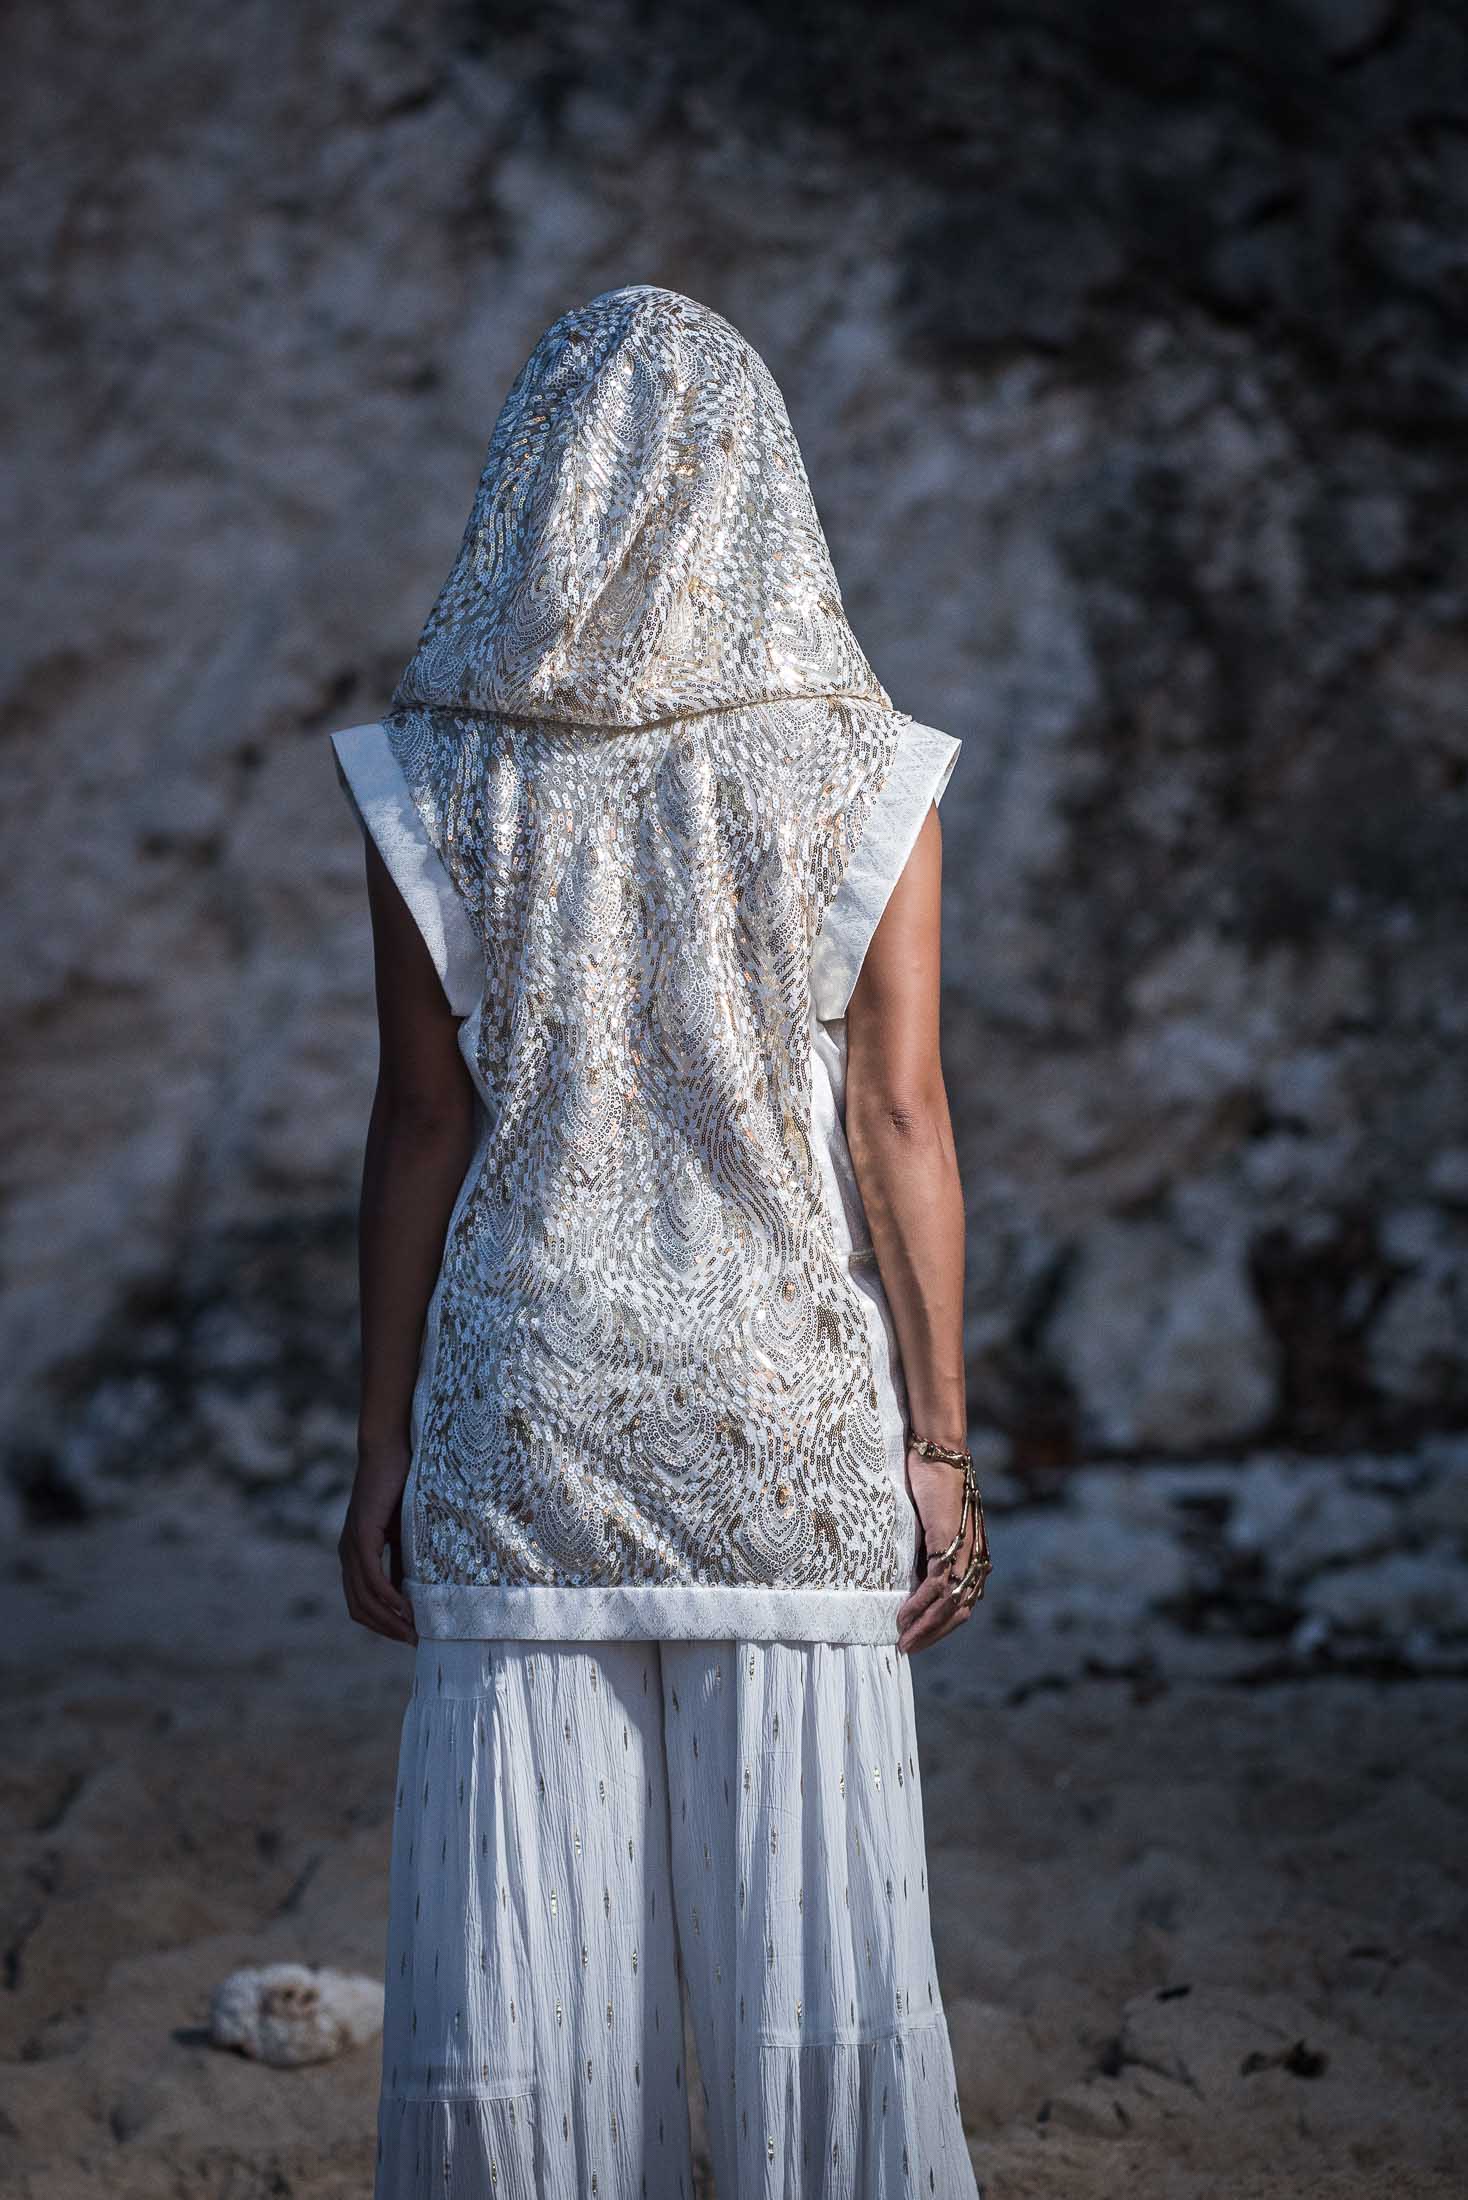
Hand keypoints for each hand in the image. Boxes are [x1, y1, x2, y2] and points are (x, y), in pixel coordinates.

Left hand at [338, 1441, 417, 1645]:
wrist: (389, 1450)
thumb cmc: (400, 1486)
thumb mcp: (404, 1534)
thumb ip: (401, 1562)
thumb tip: (411, 1595)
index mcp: (355, 1555)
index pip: (360, 1603)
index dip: (381, 1624)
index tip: (407, 1634)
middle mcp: (347, 1555)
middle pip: (358, 1608)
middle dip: (385, 1629)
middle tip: (412, 1640)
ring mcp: (351, 1546)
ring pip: (363, 1598)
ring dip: (387, 1619)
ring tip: (412, 1630)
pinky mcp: (361, 1535)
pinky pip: (371, 1577)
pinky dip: (388, 1597)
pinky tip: (406, 1606)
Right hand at [895, 1440, 988, 1656]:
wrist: (940, 1456)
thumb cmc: (933, 1488)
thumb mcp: (931, 1529)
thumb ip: (929, 1555)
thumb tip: (912, 1583)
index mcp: (975, 1559)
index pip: (963, 1606)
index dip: (941, 1628)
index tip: (917, 1640)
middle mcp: (976, 1560)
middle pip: (959, 1613)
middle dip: (932, 1635)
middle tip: (907, 1648)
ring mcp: (966, 1553)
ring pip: (949, 1605)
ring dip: (925, 1627)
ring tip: (902, 1639)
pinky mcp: (951, 1543)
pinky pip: (936, 1584)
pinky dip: (920, 1604)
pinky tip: (903, 1615)